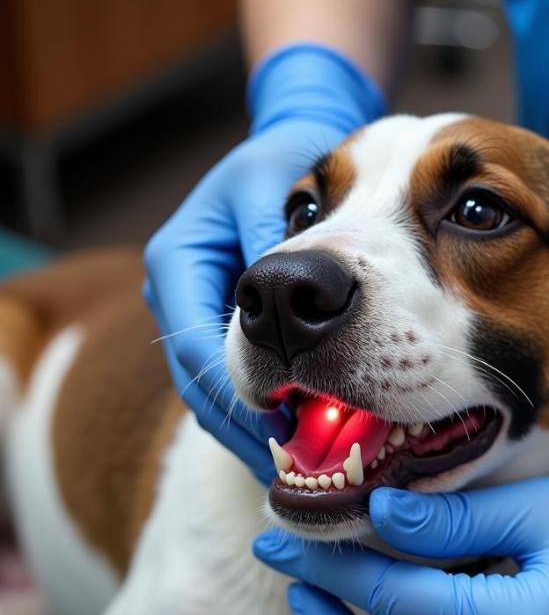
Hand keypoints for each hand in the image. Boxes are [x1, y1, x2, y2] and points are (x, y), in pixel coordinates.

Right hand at [144, 45, 383, 480]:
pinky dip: (265, 412)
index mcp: (179, 261)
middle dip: (247, 428)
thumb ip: (269, 244)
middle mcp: (178, 294)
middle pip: (201, 385)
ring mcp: (195, 315)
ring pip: (215, 394)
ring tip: (302, 465)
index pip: (197, 350)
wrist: (286, 147)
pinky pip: (236, 383)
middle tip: (297, 466)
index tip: (286, 425)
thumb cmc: (280, 161)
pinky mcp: (220, 328)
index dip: (242, 394)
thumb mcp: (271, 186)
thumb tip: (276, 313)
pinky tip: (304, 435)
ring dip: (255, 431)